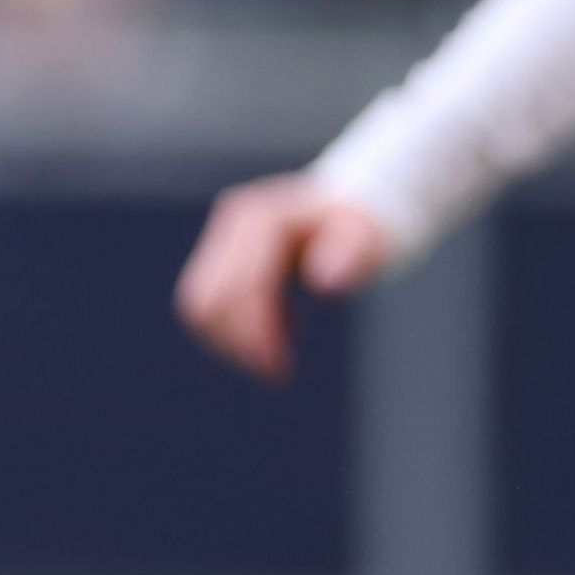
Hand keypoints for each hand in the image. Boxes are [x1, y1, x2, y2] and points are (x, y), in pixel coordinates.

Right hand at [175, 173, 395, 382]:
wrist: (359, 202)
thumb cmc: (369, 225)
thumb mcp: (373, 238)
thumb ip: (351, 254)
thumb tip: (325, 282)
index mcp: (261, 217)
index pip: (239, 287)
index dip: (254, 334)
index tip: (281, 371)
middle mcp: (233, 223)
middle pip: (207, 300)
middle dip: (237, 344)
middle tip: (279, 371)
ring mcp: (223, 237)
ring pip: (200, 306)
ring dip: (234, 340)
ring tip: (284, 346)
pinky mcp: (221, 254)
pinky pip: (210, 303)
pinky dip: (237, 327)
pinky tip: (283, 323)